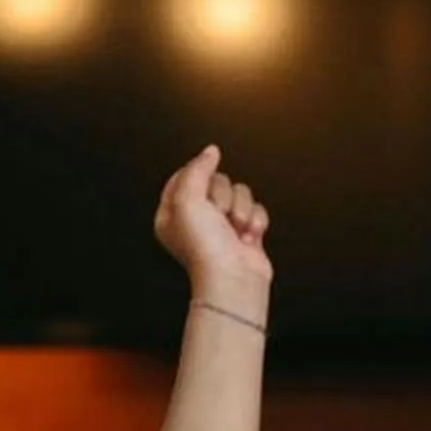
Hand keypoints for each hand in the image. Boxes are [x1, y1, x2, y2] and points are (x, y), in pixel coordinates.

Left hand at [154, 146, 273, 304]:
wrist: (233, 279)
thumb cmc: (204, 247)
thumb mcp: (187, 198)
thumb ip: (198, 168)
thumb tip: (211, 151)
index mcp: (173, 212)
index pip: (185, 175)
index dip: (198, 175)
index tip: (203, 187)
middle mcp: (197, 218)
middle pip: (216, 181)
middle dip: (223, 197)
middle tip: (219, 215)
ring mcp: (223, 225)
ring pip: (239, 193)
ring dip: (241, 210)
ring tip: (235, 230)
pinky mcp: (246, 232)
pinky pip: (257, 209)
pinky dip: (256, 222)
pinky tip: (248, 237)